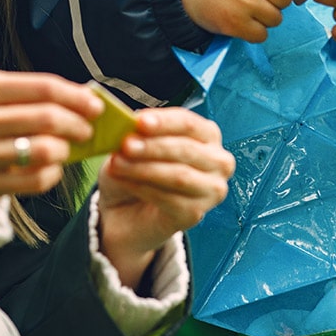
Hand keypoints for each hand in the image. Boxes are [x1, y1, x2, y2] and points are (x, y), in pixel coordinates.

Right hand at [0, 70, 102, 200]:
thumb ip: (27, 92)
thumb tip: (82, 97)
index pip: (42, 87)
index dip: (76, 96)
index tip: (95, 105)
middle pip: (46, 119)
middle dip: (77, 124)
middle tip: (87, 129)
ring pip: (43, 152)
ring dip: (65, 150)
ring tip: (66, 147)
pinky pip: (33, 180)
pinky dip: (52, 174)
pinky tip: (51, 167)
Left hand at [96, 108, 234, 290]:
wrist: (126, 206)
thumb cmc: (137, 165)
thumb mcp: (135, 142)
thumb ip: (136, 132)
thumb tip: (130, 124)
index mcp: (207, 134)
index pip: (188, 123)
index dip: (163, 122)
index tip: (139, 121)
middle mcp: (218, 161)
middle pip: (186, 149)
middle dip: (153, 146)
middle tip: (125, 144)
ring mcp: (211, 190)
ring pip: (179, 176)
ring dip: (144, 168)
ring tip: (117, 163)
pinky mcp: (195, 214)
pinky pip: (170, 199)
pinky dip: (143, 188)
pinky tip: (124, 182)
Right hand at [180, 0, 308, 41]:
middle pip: (286, 1)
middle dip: (277, 4)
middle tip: (261, 2)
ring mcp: (244, 2)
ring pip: (275, 19)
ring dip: (266, 19)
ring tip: (248, 11)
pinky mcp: (234, 23)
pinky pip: (261, 35)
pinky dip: (254, 32)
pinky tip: (242, 22)